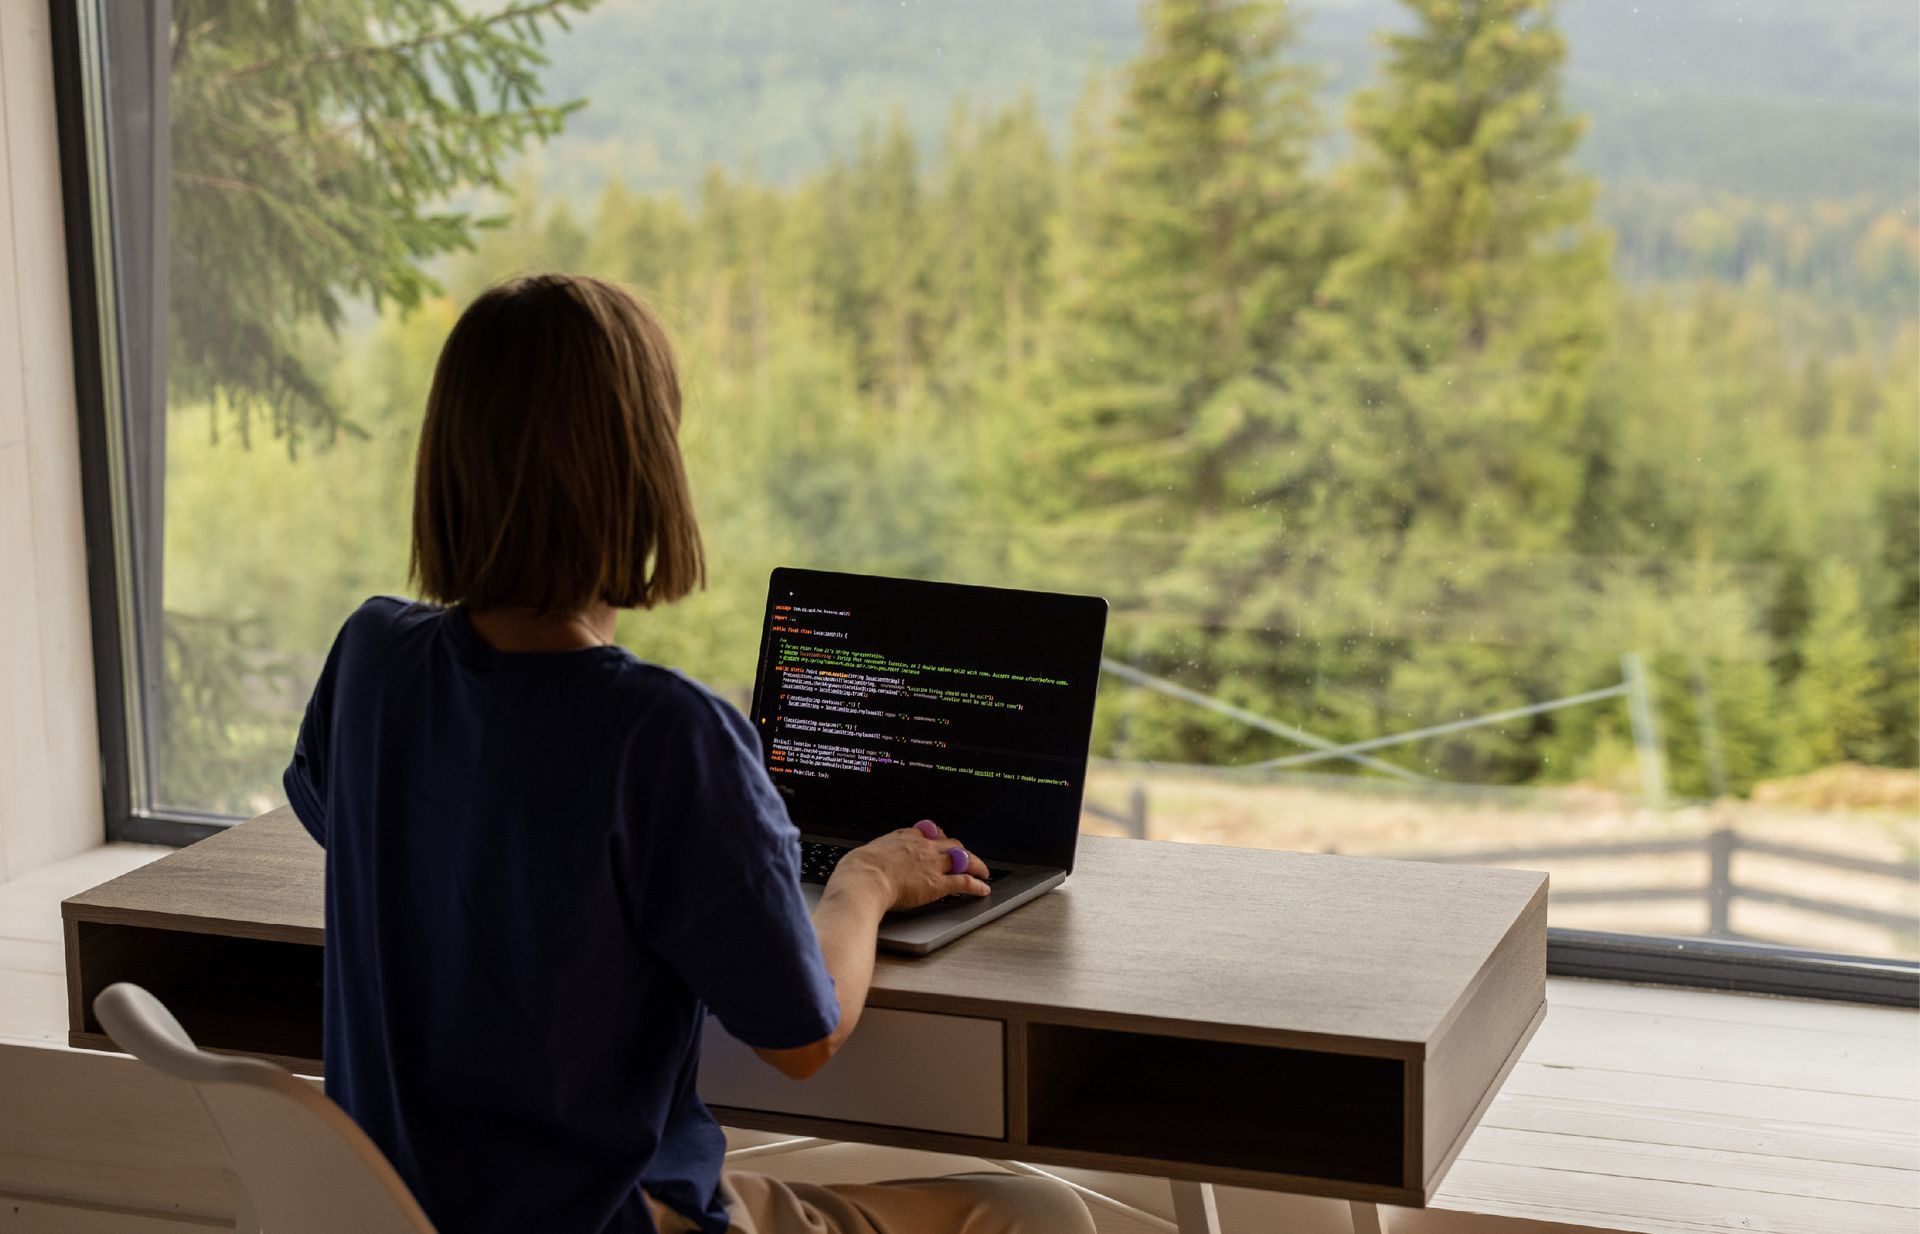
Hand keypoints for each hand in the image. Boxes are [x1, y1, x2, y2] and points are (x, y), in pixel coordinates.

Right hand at [829, 819, 990, 912]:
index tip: (939, 840)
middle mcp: (922, 847)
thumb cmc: (858, 869)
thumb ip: (872, 857)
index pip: (927, 832)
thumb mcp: (864, 854)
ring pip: (963, 859)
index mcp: (903, 838)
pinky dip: (977, 885)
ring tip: (983, 871)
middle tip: (965, 856)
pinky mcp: (938, 883)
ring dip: (976, 865)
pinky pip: (964, 881)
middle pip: (950, 843)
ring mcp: (933, 864)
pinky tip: (983, 888)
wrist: (865, 879)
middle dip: (960, 850)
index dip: (936, 837)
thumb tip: (862, 864)